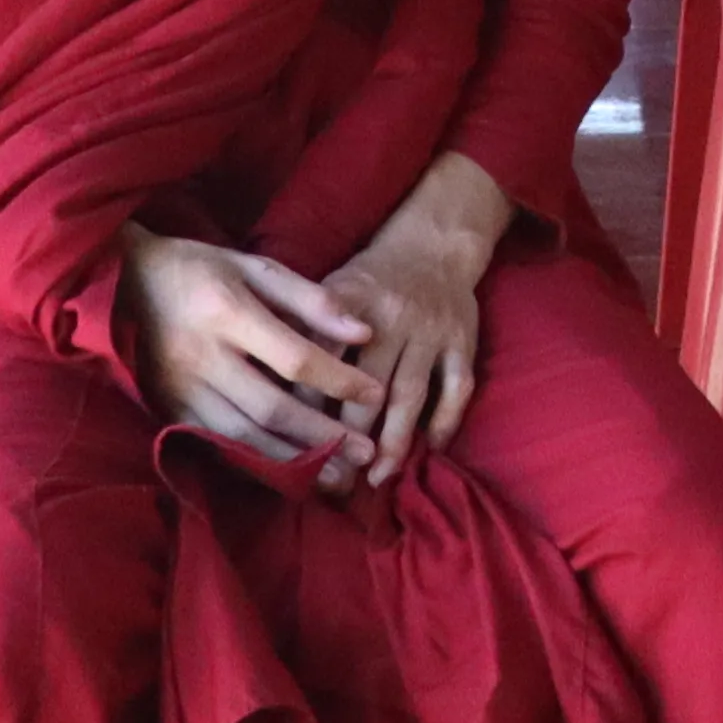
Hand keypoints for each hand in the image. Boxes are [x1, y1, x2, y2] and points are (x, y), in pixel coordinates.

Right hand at [118, 230, 379, 467]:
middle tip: (368, 453)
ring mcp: (178, 389)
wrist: (118, 283)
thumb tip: (364, 332)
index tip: (376, 394)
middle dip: (323, 436)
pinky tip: (287, 475)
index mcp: (227, 313)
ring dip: (293, 462)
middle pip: (271, 408)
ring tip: (337, 477)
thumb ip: (310, 298)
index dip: (338, 380)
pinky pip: (216, 446)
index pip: (294, 357)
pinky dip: (254, 463)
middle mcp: (200, 357)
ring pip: (242, 437)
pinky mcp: (165, 410)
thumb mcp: (254, 265)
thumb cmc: (198, 269)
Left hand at [310, 153, 511, 488]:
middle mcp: (390, 318)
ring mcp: (430, 331)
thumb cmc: (367, 278)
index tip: (292, 448)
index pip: (319, 363)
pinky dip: (446, 420)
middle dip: (349, 438)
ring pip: (411, 395)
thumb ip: (298, 330)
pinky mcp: (462, 339)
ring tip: (378, 477)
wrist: (432, 243)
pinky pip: (457, 387)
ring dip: (395, 441)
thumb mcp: (325, 289)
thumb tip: (261, 384)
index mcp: (346, 303)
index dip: (305, 408)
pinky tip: (432, 449)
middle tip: (333, 479)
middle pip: (366, 388)